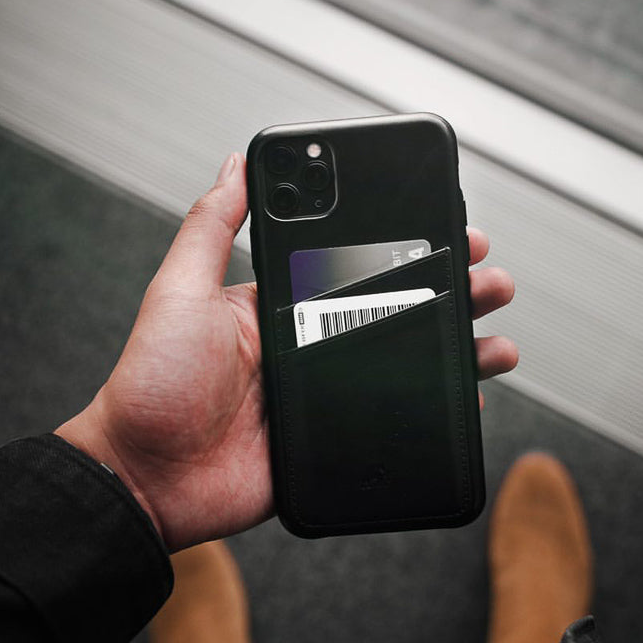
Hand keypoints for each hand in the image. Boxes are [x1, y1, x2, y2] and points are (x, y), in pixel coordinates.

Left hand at [56, 153, 517, 550]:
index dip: (407, 247)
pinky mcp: (330, 442)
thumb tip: (234, 165)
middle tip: (489, 279)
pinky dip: (436, 411)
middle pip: (396, 313)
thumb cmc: (152, 384)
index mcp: (279, 307)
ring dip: (458, 350)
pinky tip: (467, 398)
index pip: (357, 267)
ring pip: (407, 366)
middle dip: (450, 293)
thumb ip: (210, 229)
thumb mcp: (179, 291)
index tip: (449, 229)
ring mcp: (324, 396)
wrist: (145, 477)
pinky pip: (396, 422)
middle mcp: (308, 346)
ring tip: (497, 340)